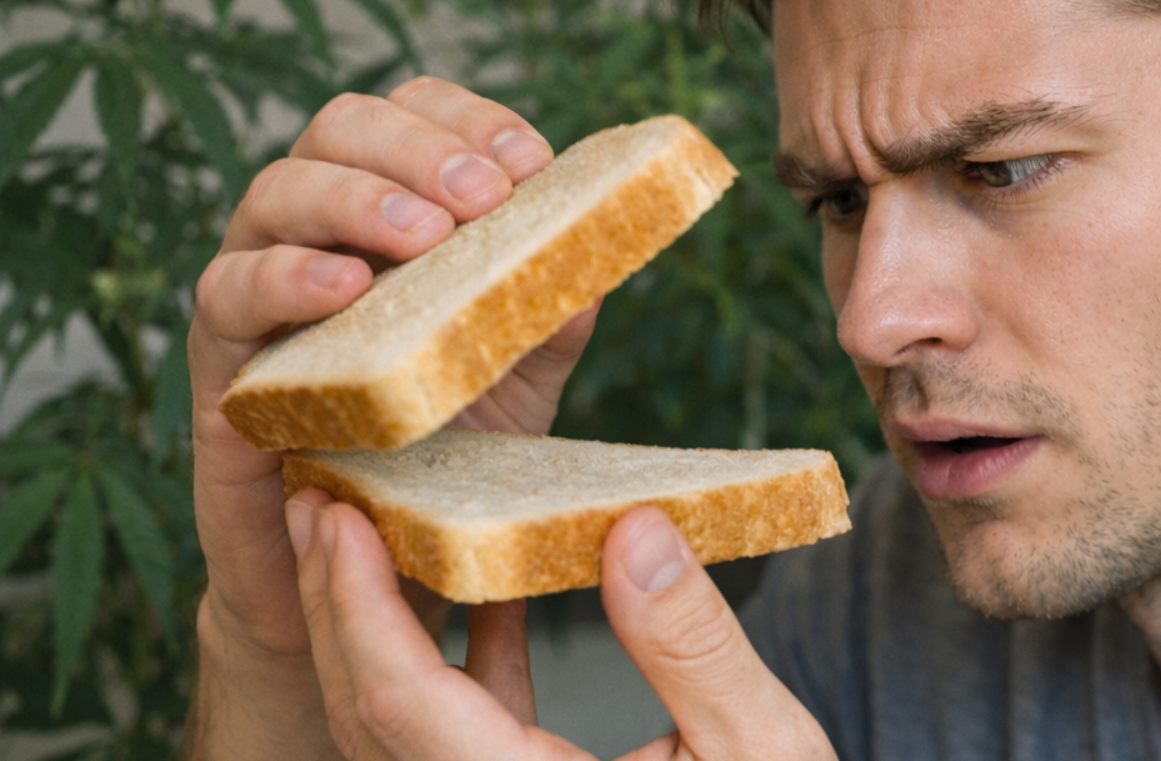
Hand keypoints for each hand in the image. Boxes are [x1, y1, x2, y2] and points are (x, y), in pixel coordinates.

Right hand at [186, 78, 588, 760]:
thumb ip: (549, 320)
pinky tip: (344, 287)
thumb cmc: (442, 455)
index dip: (469, 120)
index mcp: (394, 212)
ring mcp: (260, 285)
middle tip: (482, 199)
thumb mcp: (517, 382)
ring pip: (276, 191)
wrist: (369, 567)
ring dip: (356, 199)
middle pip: (341, 127)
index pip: (416, 115)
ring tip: (424, 239)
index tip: (529, 162)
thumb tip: (594, 262)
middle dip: (417, 148)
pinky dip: (283, 276)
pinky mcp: (219, 357)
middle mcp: (320, 228)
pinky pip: (226, 292)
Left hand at [288, 490, 835, 760]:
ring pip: (401, 727)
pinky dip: (459, 659)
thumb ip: (691, 644)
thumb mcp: (762, 747)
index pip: (403, 705)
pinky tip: (489, 587)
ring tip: (368, 532)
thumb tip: (635, 527)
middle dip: (336, 606)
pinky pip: (458, 733)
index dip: (357, 607)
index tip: (340, 520)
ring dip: (380, 629)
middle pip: (373, 716)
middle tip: (318, 505)